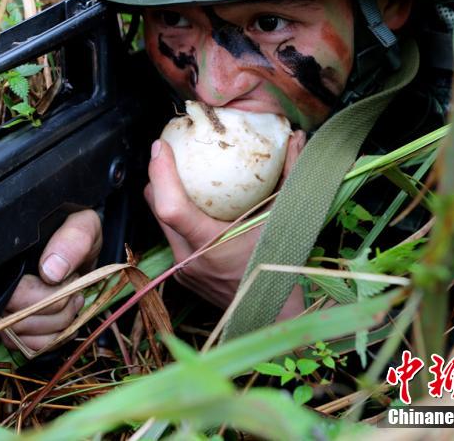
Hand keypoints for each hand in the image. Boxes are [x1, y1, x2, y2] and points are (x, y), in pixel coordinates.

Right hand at [2, 209, 101, 351]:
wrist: (82, 251)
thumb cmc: (76, 235)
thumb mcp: (83, 224)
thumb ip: (72, 239)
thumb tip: (51, 271)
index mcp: (5, 254)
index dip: (10, 291)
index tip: (50, 282)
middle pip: (11, 312)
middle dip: (53, 306)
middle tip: (75, 290)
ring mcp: (2, 308)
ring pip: (19, 333)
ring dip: (57, 323)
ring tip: (75, 300)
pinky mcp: (15, 328)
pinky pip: (27, 346)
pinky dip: (53, 339)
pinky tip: (67, 321)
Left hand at [144, 131, 306, 313]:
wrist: (275, 315)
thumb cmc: (283, 268)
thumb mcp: (286, 218)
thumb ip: (290, 176)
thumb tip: (297, 138)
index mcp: (211, 245)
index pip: (171, 207)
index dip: (160, 173)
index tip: (161, 147)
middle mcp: (190, 258)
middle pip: (156, 208)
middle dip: (157, 176)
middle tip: (169, 151)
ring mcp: (183, 268)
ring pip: (159, 222)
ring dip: (165, 196)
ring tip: (178, 172)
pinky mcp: (182, 274)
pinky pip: (171, 237)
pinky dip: (177, 217)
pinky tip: (192, 204)